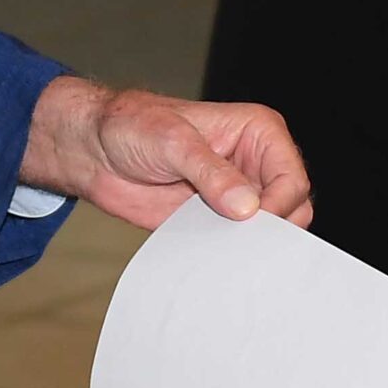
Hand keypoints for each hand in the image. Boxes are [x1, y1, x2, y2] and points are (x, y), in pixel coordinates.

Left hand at [18, 77, 313, 230]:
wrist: (94, 150)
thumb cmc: (132, 127)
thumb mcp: (172, 141)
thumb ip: (211, 173)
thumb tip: (247, 207)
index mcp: (259, 133)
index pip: (293, 178)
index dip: (279, 205)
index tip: (250, 222)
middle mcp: (256, 164)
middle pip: (293, 208)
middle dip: (271, 229)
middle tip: (238, 242)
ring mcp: (238, 194)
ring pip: (270, 231)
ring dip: (252, 246)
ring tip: (223, 251)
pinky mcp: (217, 220)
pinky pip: (238, 246)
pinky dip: (231, 256)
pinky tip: (213, 260)